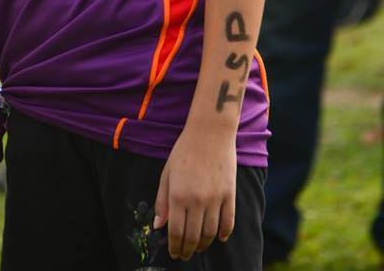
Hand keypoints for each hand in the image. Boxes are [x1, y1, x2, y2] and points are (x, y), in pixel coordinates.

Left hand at [153, 126, 236, 261]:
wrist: (210, 132)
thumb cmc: (184, 151)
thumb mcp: (167, 173)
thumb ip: (161, 201)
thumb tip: (158, 226)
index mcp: (178, 195)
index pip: (176, 232)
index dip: (175, 247)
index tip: (174, 254)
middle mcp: (197, 200)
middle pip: (193, 236)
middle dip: (187, 250)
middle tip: (184, 255)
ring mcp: (215, 198)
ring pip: (211, 233)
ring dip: (204, 244)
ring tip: (198, 247)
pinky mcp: (230, 194)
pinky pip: (228, 222)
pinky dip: (224, 234)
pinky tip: (219, 238)